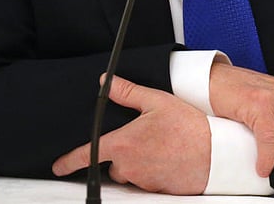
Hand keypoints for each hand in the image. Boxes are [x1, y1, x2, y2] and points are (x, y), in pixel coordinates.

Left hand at [52, 75, 210, 193]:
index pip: (87, 154)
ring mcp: (143, 181)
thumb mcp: (157, 101)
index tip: (58, 166)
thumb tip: (107, 83)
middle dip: (123, 153)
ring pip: (130, 173)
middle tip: (146, 138)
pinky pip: (147, 182)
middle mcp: (129, 166)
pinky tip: (168, 158)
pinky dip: (153, 171)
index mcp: (123, 144)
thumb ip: (128, 92)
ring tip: (161, 146)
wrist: (216, 153)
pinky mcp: (157, 190)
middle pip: (114, 163)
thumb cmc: (188, 127)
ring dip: (139, 162)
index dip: (69, 161)